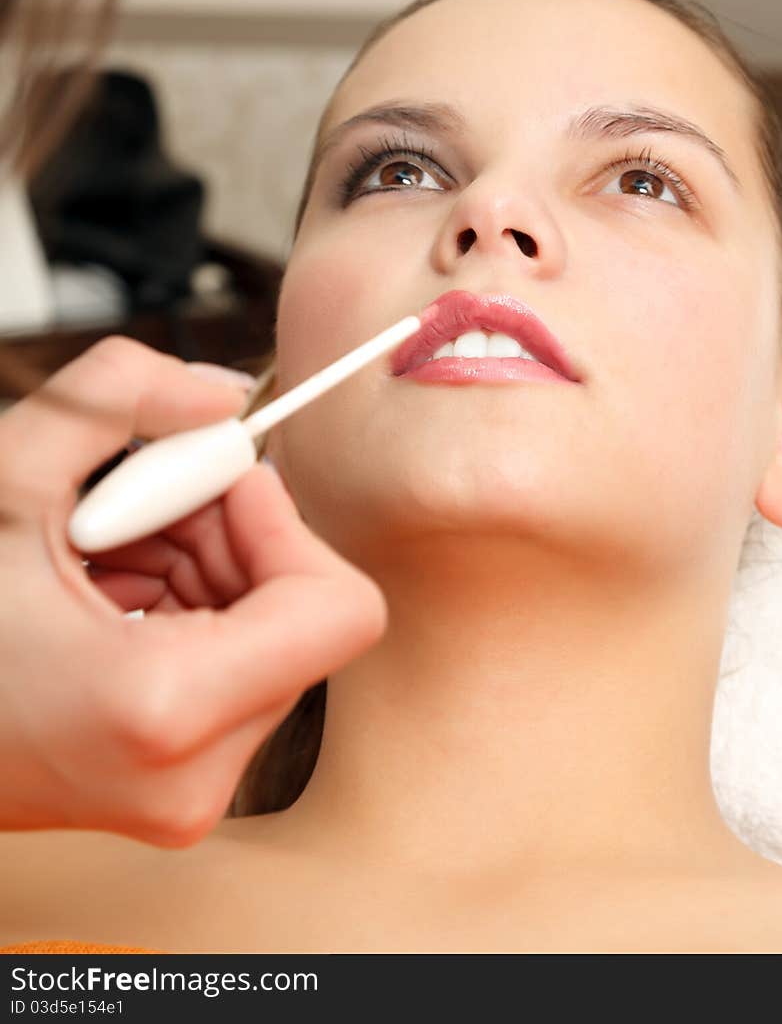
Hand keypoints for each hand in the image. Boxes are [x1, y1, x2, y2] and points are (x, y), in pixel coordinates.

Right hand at [0, 337, 386, 846]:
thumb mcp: (6, 481)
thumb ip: (118, 397)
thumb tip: (220, 397)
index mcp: (165, 707)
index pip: (341, 609)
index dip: (289, 529)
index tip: (226, 486)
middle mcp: (192, 774)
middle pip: (300, 619)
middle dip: (228, 540)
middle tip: (139, 510)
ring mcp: (186, 793)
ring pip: (267, 641)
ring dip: (200, 571)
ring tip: (104, 553)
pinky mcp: (177, 789)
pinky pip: (230, 674)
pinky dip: (183, 613)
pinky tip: (106, 592)